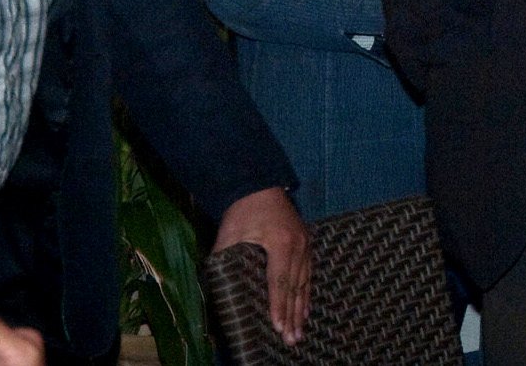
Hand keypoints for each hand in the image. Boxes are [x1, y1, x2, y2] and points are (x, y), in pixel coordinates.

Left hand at [212, 186, 310, 342]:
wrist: (260, 185)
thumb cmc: (243, 210)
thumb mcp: (229, 234)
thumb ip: (224, 259)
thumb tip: (217, 287)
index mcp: (281, 243)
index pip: (279, 282)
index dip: (278, 307)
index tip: (278, 328)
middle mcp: (298, 246)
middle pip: (294, 287)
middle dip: (292, 316)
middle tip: (291, 339)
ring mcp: (305, 244)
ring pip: (304, 283)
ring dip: (302, 309)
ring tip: (300, 331)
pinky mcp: (305, 242)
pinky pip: (308, 273)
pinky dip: (307, 293)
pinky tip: (306, 308)